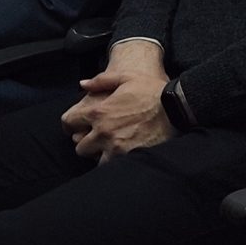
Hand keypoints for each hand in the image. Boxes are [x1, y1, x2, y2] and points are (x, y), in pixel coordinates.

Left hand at [61, 46, 172, 162]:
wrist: (177, 107)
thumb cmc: (152, 90)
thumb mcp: (125, 77)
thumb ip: (101, 80)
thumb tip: (83, 83)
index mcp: (98, 112)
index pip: (68, 122)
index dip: (70, 124)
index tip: (74, 127)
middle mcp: (103, 132)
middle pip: (80, 147)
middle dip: (86, 143)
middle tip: (95, 139)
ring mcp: (116, 148)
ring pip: (95, 161)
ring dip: (100, 156)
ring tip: (109, 150)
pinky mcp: (130, 157)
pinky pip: (114, 167)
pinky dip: (114, 163)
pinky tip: (121, 156)